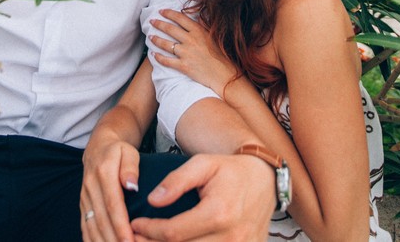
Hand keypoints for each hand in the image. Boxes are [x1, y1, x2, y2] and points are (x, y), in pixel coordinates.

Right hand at [81, 131, 140, 241]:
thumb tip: (132, 185)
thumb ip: (131, 167)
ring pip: (91, 226)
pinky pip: (84, 226)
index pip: (113, 204)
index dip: (121, 225)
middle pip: (101, 219)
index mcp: (103, 173)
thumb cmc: (119, 151)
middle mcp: (90, 187)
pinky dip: (91, 240)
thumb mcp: (129, 151)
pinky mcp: (82, 204)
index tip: (130, 240)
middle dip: (113, 239)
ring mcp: (84, 197)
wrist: (99, 146)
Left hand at [131, 154, 274, 241]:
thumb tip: (153, 200)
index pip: (173, 232)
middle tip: (135, 238)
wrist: (264, 181)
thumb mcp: (202, 165)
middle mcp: (231, 236)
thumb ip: (176, 181)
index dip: (149, 231)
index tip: (135, 224)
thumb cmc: (230, 171)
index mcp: (219, 212)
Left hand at [150, 10, 237, 97]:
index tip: (161, 11)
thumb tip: (197, 15)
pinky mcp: (183, 66)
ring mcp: (186, 53)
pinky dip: (158, 57)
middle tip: (151, 21)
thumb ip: (203, 26)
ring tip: (150, 37)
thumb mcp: (213, 37)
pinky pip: (167, 61)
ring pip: (166, 44)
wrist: (224, 75)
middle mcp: (191, 40)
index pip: (180, 18)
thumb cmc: (220, 56)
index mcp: (198, 31)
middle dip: (158, 24)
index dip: (168, 13)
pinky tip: (153, 54)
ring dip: (156, 39)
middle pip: (170, 29)